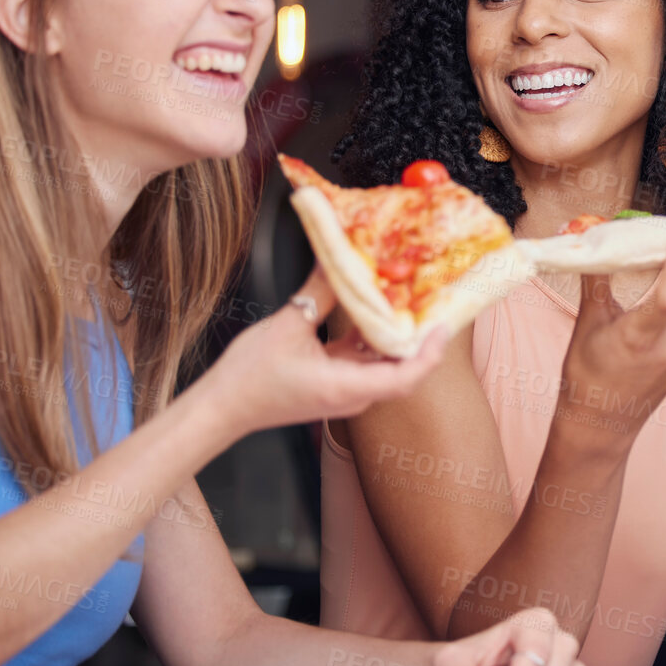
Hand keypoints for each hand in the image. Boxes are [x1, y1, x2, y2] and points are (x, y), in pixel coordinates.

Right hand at [208, 269, 447, 436]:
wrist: (222, 407)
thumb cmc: (249, 377)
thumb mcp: (288, 324)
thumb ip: (321, 292)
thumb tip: (340, 258)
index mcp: (346, 387)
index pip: (405, 377)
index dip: (429, 353)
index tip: (444, 325)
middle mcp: (353, 395)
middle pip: (402, 369)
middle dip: (420, 337)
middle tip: (433, 303)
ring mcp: (345, 392)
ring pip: (385, 364)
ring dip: (397, 336)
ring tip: (409, 300)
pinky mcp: (335, 384)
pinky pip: (365, 361)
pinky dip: (374, 339)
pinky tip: (375, 310)